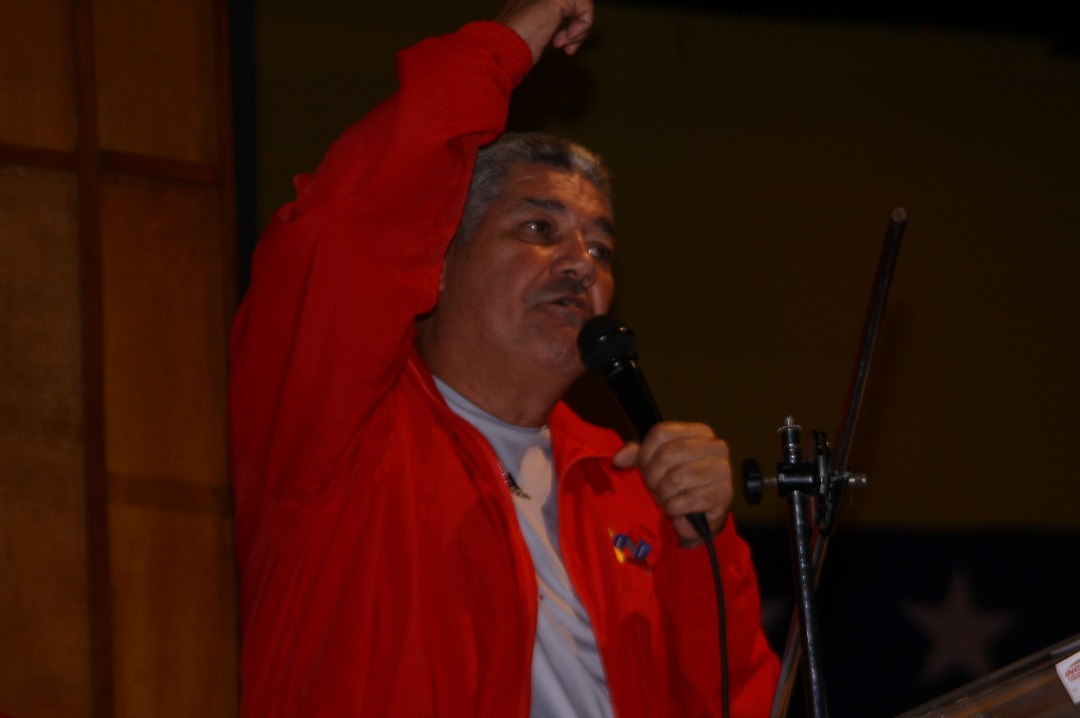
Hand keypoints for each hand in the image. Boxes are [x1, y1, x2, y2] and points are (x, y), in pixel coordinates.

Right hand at [495, 0, 594, 64]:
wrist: (500, 49)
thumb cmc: (509, 50)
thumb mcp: (529, 37)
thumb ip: (543, 28)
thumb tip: (559, 37)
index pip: (560, 8)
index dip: (567, 24)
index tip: (560, 45)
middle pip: (571, 4)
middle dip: (577, 26)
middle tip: (568, 46)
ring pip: (580, 3)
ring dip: (580, 28)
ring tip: (567, 45)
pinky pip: (584, 8)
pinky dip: (582, 27)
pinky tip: (567, 40)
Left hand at [613, 422, 733, 546]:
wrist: (703, 514)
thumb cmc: (679, 483)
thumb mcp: (657, 463)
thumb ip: (637, 455)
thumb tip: (618, 459)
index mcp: (699, 431)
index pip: (660, 433)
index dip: (645, 453)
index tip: (644, 468)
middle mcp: (714, 446)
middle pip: (666, 455)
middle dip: (653, 477)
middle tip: (654, 488)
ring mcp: (721, 470)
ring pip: (675, 479)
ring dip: (663, 495)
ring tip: (665, 499)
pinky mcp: (723, 494)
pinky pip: (686, 501)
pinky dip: (673, 509)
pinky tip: (675, 509)